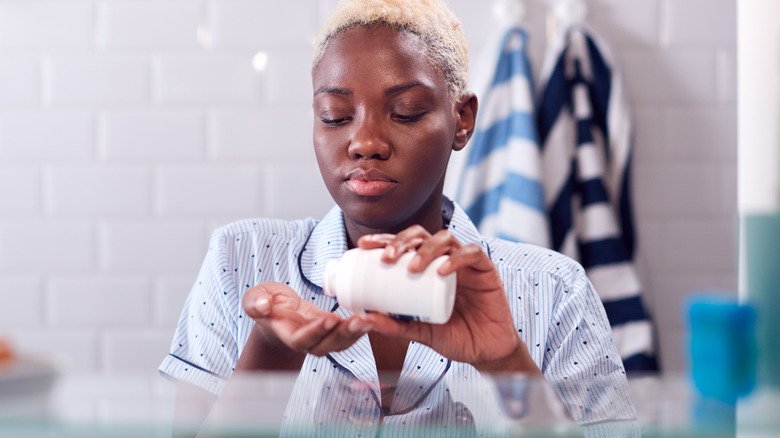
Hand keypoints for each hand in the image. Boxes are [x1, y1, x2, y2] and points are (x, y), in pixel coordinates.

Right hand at [241, 282, 371, 356]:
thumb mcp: (255, 298)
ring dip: (356, 333)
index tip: (329, 319)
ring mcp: (321, 337)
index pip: (302, 340)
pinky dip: (360, 327)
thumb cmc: (265, 303)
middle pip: (326, 346)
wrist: (276, 311)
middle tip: (359, 321)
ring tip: (370, 320)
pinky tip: (373, 317)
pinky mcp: (332, 329)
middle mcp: (306, 341)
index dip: (316, 332)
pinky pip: (348, 333)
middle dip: (343, 335)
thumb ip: (255, 303)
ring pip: (341, 343)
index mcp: (287, 334)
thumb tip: (263, 305)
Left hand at [357, 228, 538, 372]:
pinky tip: (443, 270)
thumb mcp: (420, 332)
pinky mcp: (486, 270)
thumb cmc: (454, 338)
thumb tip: (363, 318)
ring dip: (426, 249)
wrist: (486, 352)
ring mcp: (465, 263)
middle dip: (401, 241)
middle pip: (421, 235)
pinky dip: (457, 258)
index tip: (364, 245)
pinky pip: (472, 254)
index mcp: (427, 269)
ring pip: (445, 238)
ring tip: (412, 268)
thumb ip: (396, 326)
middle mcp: (444, 260)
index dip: (384, 240)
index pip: (404, 245)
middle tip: (386, 258)